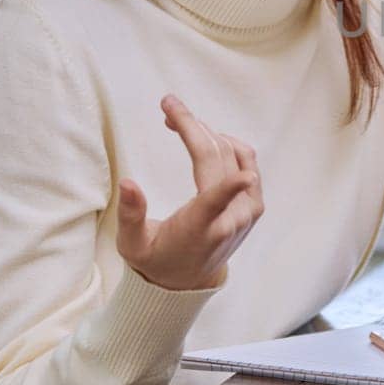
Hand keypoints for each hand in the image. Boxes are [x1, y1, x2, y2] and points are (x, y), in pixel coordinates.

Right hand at [115, 94, 264, 290]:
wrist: (188, 279)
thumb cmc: (156, 259)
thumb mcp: (133, 245)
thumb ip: (131, 216)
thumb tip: (128, 183)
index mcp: (200, 230)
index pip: (216, 205)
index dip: (230, 187)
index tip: (243, 174)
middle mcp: (231, 219)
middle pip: (217, 161)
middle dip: (191, 126)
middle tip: (167, 105)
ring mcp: (248, 209)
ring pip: (234, 154)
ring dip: (206, 131)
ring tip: (177, 120)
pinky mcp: (255, 202)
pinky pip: (247, 159)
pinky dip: (225, 142)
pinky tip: (204, 134)